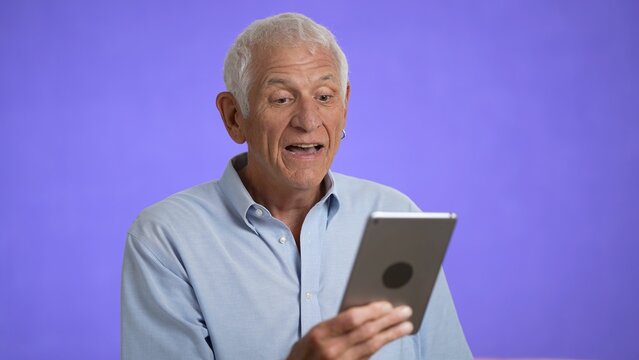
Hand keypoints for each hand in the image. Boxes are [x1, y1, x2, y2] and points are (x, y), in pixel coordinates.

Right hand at [287, 301, 412, 359]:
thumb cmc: (306, 351)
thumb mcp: (313, 334)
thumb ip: (335, 323)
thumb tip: (363, 309)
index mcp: (320, 333)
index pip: (351, 319)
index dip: (371, 311)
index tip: (387, 304)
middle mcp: (331, 349)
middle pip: (366, 331)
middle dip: (388, 320)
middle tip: (405, 311)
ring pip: (372, 346)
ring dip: (392, 334)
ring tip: (407, 326)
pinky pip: (369, 356)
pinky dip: (382, 344)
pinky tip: (391, 337)